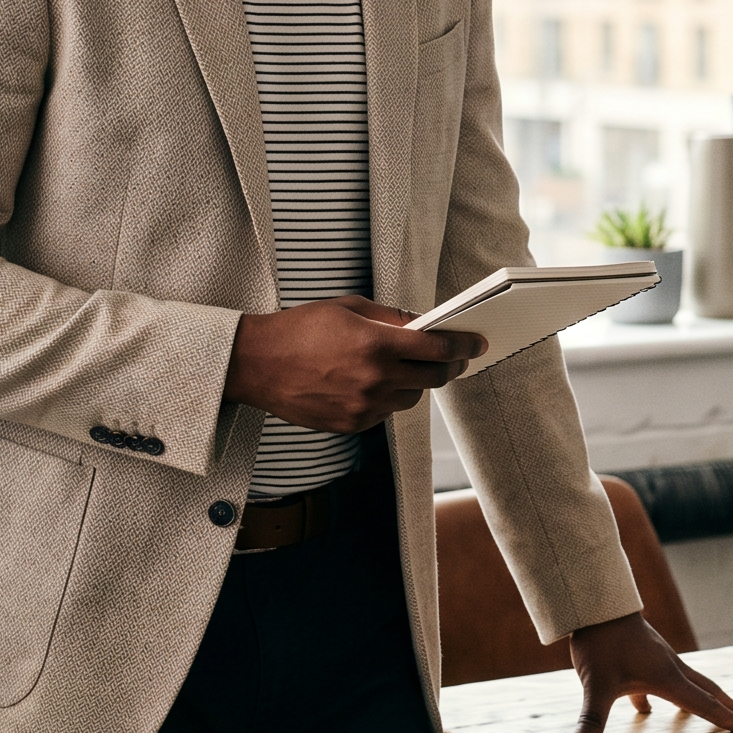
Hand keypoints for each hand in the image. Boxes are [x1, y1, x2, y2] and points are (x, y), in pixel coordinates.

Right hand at [223, 296, 482, 433]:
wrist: (255, 365)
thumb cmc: (299, 329)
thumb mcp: (348, 307)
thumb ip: (390, 317)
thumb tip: (424, 324)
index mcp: (376, 344)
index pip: (437, 349)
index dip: (463, 346)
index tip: (477, 344)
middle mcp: (373, 379)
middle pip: (433, 378)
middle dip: (450, 367)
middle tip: (456, 358)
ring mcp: (363, 406)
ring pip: (412, 398)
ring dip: (417, 383)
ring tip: (409, 368)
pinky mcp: (351, 425)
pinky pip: (386, 413)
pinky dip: (390, 398)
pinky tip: (377, 383)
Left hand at [567, 612, 732, 732]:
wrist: (595, 606)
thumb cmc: (601, 642)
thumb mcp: (596, 685)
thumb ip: (591, 719)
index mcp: (667, 678)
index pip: (704, 704)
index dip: (728, 719)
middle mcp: (670, 668)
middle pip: (707, 691)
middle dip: (729, 707)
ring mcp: (658, 659)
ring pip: (689, 683)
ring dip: (706, 698)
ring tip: (717, 708)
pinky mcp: (643, 655)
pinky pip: (660, 678)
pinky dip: (662, 694)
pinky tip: (644, 708)